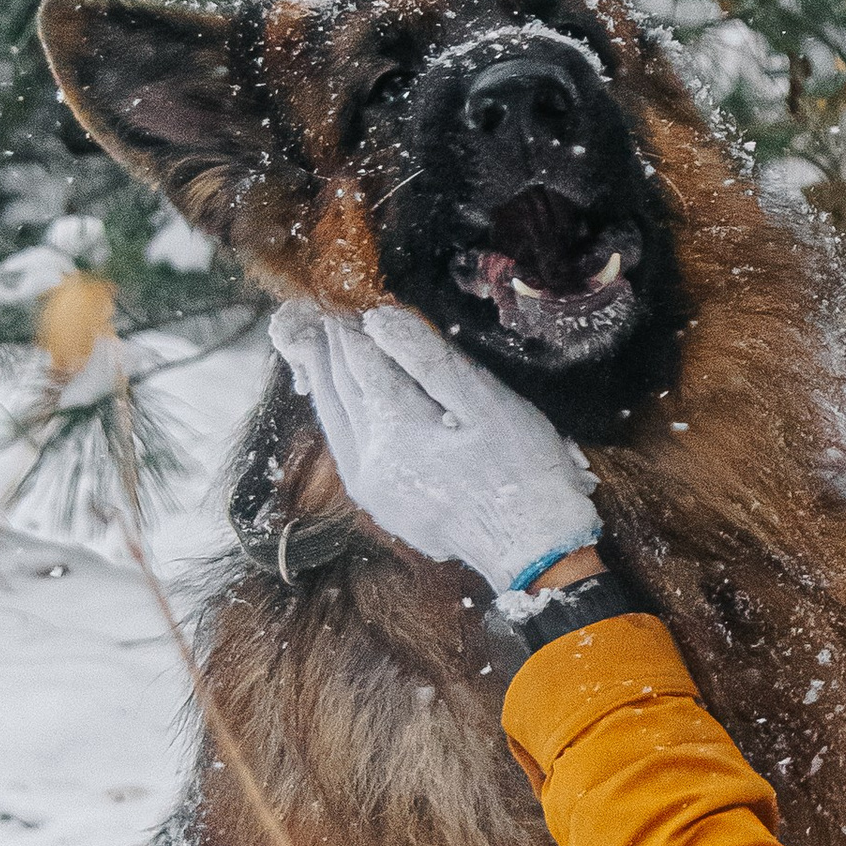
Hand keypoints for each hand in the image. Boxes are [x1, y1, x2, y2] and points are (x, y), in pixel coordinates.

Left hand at [270, 301, 599, 596]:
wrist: (532, 551)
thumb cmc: (523, 472)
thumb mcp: (489, 404)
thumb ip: (430, 360)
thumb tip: (379, 320)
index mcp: (398, 430)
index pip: (359, 360)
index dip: (350, 323)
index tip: (342, 294)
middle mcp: (370, 461)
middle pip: (336, 389)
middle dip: (326, 346)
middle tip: (313, 309)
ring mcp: (370, 488)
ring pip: (332, 419)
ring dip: (323, 378)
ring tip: (316, 344)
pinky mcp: (379, 505)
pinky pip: (344, 446)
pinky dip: (337, 413)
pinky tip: (342, 398)